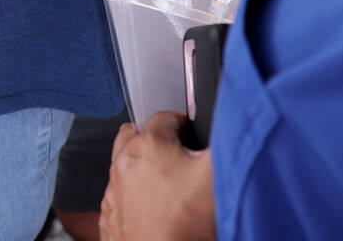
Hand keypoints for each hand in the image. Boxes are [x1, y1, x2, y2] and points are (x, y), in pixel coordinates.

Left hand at [101, 114, 215, 240]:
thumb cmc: (187, 225)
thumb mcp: (217, 174)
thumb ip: (226, 141)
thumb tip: (232, 124)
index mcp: (149, 144)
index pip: (167, 117)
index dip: (185, 126)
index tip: (195, 141)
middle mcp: (125, 163)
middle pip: (135, 134)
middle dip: (153, 138)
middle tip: (175, 154)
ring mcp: (114, 193)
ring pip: (122, 165)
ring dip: (139, 167)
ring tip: (164, 183)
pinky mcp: (110, 221)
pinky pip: (116, 197)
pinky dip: (129, 197)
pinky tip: (149, 210)